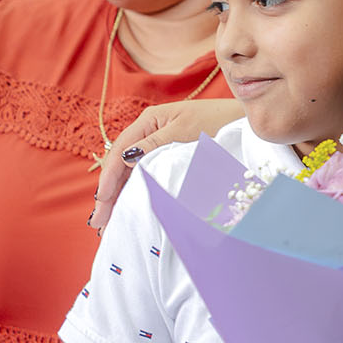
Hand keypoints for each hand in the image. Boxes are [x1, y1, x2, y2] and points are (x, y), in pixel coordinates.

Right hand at [90, 98, 245, 228]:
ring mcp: (157, 144)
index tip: (102, 201)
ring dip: (119, 195)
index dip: (108, 177)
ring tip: (108, 222)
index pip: (120, 150)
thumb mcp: (184, 132)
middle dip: (108, 193)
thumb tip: (124, 158)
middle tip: (98, 221)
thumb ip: (153, 145)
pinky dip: (135, 191)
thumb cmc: (218, 122)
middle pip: (121, 164)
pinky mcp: (168, 155)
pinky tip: (128, 206)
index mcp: (149, 120)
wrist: (243, 121)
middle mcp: (149, 131)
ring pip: (130, 172)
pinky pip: (144, 174)